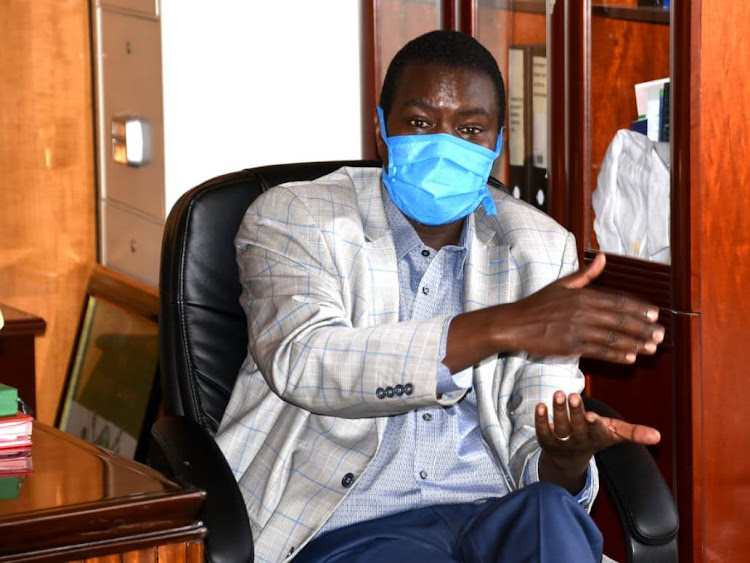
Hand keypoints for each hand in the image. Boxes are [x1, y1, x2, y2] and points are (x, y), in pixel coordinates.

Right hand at [499, 253, 663, 362]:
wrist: (514, 324)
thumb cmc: (537, 304)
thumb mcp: (561, 284)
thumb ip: (585, 274)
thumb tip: (602, 258)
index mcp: (582, 295)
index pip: (618, 301)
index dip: (639, 308)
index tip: (655, 314)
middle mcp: (582, 312)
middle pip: (620, 320)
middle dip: (643, 328)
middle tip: (661, 335)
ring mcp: (577, 330)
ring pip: (613, 337)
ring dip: (635, 343)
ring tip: (651, 348)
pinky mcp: (570, 346)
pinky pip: (599, 352)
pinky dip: (616, 355)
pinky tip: (630, 357)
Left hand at [535, 391, 660, 491]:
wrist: (570, 459)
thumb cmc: (596, 437)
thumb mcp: (615, 434)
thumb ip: (634, 433)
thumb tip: (659, 437)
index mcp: (596, 437)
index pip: (596, 432)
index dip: (593, 425)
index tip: (591, 416)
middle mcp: (579, 440)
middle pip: (576, 427)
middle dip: (574, 412)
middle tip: (572, 395)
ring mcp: (561, 441)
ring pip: (559, 427)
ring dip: (557, 411)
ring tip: (557, 393)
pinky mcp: (546, 440)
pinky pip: (542, 431)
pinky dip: (540, 419)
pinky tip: (540, 406)